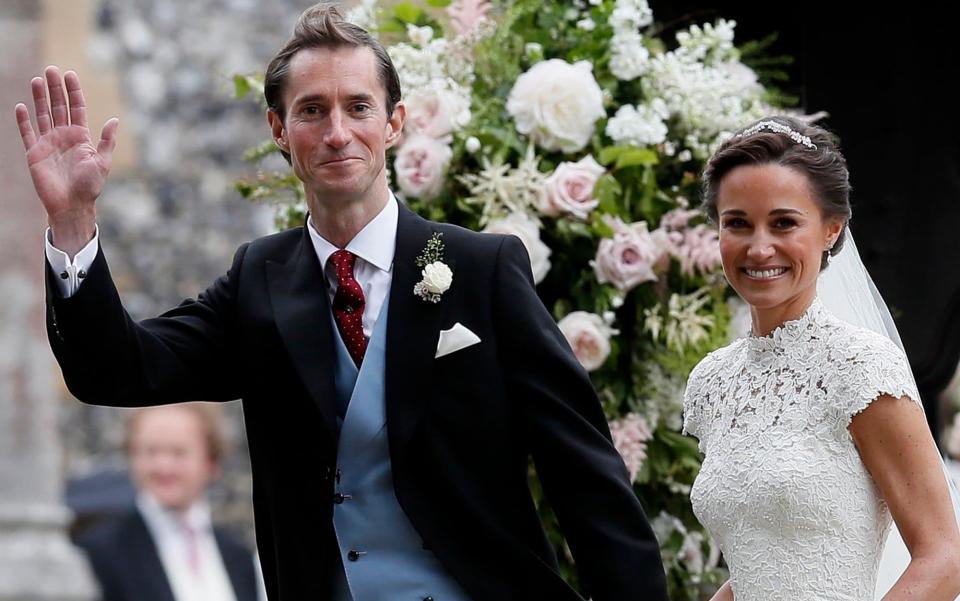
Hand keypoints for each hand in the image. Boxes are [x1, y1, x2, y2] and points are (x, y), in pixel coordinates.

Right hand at [14, 66, 118, 255]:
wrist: (72, 205)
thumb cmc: (90, 186)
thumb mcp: (102, 162)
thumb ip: (107, 141)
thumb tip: (114, 120)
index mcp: (81, 137)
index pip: (77, 108)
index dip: (73, 91)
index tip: (69, 74)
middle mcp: (64, 137)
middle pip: (58, 107)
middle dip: (55, 88)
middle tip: (51, 69)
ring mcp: (48, 143)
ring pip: (43, 115)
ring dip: (39, 98)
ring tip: (37, 80)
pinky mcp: (34, 152)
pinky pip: (27, 132)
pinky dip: (24, 120)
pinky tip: (21, 105)